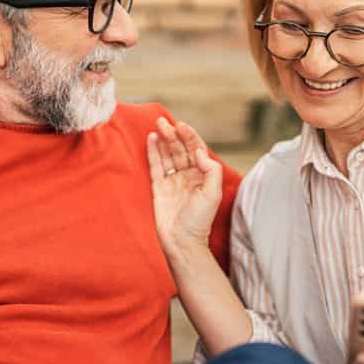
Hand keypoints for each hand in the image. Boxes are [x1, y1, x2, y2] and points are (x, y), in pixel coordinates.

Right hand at [146, 117, 222, 258]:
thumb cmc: (199, 221)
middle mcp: (188, 176)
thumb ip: (210, 170)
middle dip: (173, 135)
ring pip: (167, 155)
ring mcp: (172, 181)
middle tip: (164, 122)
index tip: (181, 126)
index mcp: (202, 176)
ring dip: (163, 140)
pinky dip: (153, 152)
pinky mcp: (158, 188)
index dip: (189, 136)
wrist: (181, 242)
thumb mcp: (212, 194)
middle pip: (180, 150)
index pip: (196, 150)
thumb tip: (198, 152)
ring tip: (158, 125)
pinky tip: (151, 139)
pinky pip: (156, 166)